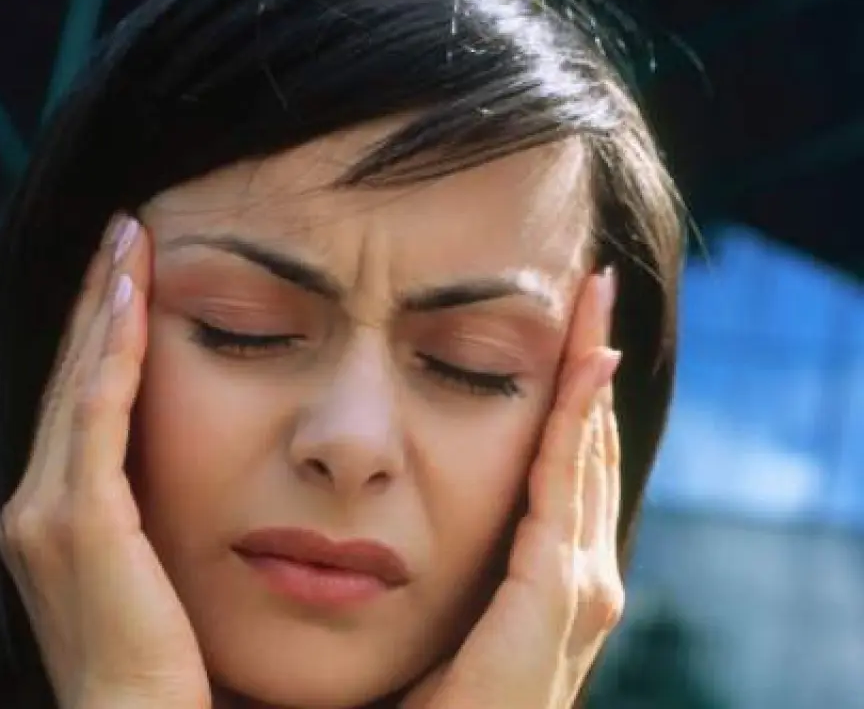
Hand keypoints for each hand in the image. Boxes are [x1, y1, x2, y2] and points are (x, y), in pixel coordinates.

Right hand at [0, 215, 209, 708]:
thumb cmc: (158, 669)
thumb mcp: (145, 575)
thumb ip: (145, 519)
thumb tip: (182, 473)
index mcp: (48, 517)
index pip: (73, 401)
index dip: (96, 332)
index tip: (126, 272)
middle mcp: (32, 506)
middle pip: (66, 376)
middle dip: (96, 299)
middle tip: (125, 228)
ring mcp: (44, 513)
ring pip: (76, 381)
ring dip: (104, 305)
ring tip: (130, 238)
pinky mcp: (80, 522)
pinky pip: (97, 414)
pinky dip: (112, 350)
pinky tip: (134, 295)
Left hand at [402, 269, 623, 708]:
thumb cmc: (414, 706)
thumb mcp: (429, 621)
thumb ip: (427, 569)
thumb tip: (371, 517)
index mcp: (542, 586)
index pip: (559, 473)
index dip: (565, 403)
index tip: (562, 331)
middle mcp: (572, 583)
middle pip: (584, 456)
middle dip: (588, 377)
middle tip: (591, 295)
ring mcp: (575, 592)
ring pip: (585, 463)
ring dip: (590, 384)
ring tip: (593, 311)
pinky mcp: (558, 599)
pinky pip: (566, 491)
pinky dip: (577, 427)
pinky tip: (581, 369)